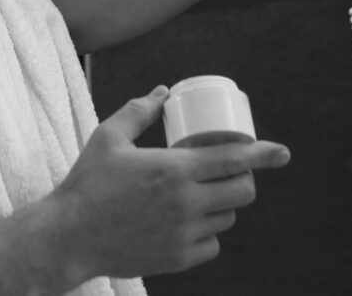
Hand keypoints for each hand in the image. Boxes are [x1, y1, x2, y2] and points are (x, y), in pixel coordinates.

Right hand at [49, 86, 290, 280]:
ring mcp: (184, 234)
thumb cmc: (87, 183)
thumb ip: (138, 111)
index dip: (263, 154)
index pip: (233, 159)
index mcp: (173, 168)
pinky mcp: (178, 259)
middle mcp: (185, 202)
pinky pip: (212, 245)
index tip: (282, 152)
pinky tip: (188, 223)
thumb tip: (163, 92)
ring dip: (222, 205)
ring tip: (200, 196)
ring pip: (227, 218)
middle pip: (241, 191)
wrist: (68, 237)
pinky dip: (207, 233)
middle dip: (243, 179)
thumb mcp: (108, 137)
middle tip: (226, 172)